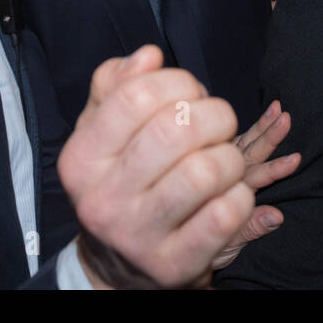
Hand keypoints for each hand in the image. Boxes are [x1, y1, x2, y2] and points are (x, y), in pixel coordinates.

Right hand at [60, 45, 253, 287]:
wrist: (114, 266)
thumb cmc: (117, 181)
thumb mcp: (100, 133)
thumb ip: (117, 87)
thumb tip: (148, 56)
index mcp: (81, 158)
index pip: (136, 95)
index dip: (179, 81)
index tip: (192, 94)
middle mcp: (104, 198)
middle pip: (177, 129)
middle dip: (216, 114)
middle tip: (219, 123)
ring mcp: (138, 236)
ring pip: (206, 172)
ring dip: (230, 156)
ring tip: (225, 160)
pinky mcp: (173, 265)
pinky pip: (224, 216)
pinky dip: (241, 195)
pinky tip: (231, 193)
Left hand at [211, 100, 300, 268]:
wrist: (179, 247)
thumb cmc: (203, 248)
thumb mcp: (227, 245)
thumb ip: (250, 228)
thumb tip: (277, 217)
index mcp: (225, 196)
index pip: (252, 179)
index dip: (273, 169)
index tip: (294, 160)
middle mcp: (224, 178)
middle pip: (247, 154)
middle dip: (268, 137)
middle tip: (285, 118)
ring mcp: (223, 169)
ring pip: (243, 144)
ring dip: (263, 128)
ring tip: (279, 111)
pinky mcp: (222, 163)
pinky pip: (240, 143)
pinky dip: (256, 130)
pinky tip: (269, 114)